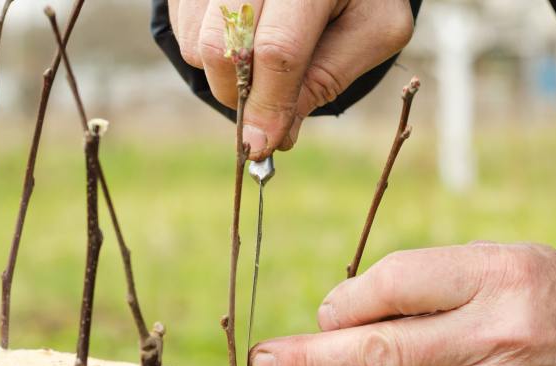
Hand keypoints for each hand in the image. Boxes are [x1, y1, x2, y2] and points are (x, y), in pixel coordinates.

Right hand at [167, 0, 414, 158]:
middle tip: (265, 110)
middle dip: (242, 97)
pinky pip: (183, 29)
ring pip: (199, 43)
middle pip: (225, 48)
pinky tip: (243, 39)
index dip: (268, 105)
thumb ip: (327, 79)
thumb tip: (275, 135)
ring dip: (225, 77)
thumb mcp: (372, 32)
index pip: (278, 49)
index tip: (261, 146)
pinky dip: (209, 52)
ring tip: (262, 65)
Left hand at [250, 243, 555, 365]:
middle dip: (312, 363)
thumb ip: (414, 282)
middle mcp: (494, 336)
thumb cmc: (535, 294)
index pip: (401, 282)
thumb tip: (333, 315)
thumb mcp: (488, 263)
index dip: (348, 303)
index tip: (315, 319)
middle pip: (383, 352)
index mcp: (493, 277)